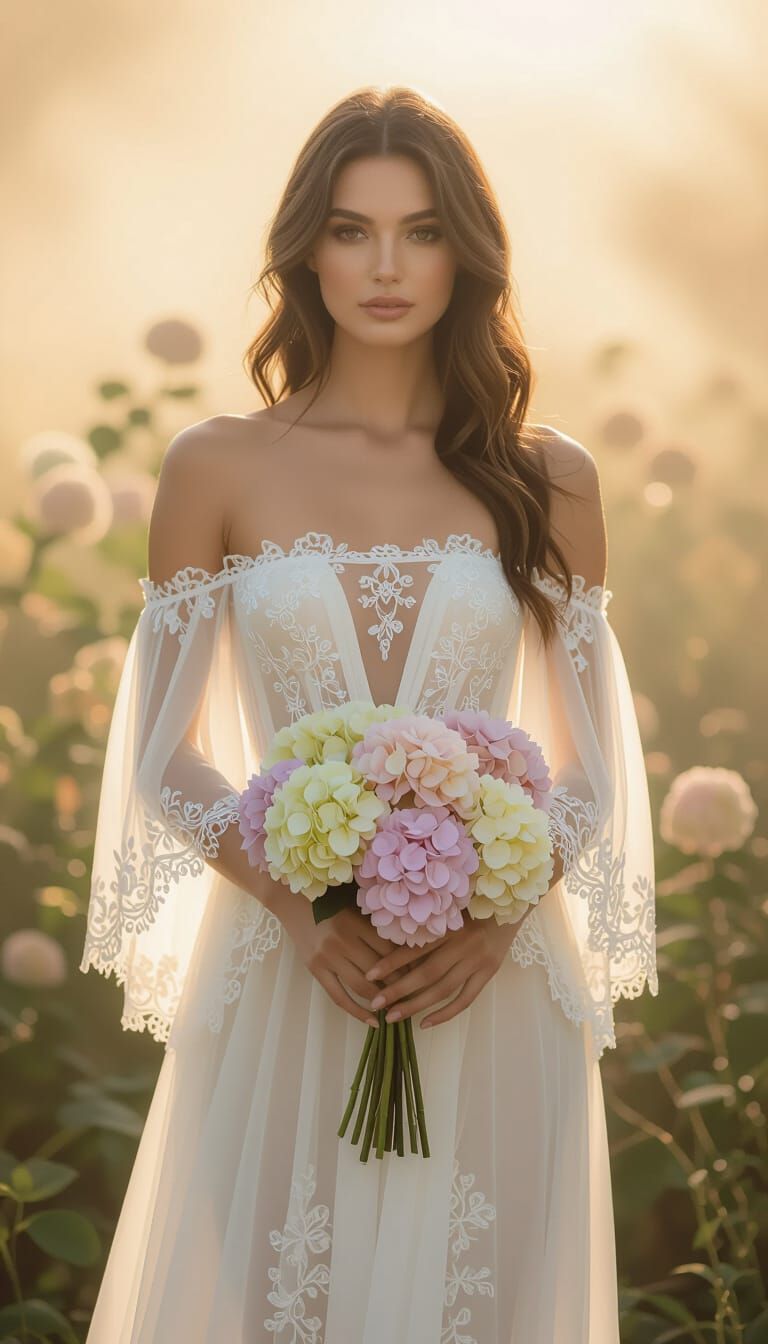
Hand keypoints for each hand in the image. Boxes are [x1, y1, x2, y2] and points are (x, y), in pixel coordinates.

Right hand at [277, 896, 414, 1028]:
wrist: (293, 902)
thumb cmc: (330, 902)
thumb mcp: (356, 908)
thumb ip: (376, 927)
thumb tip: (407, 953)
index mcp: (357, 922)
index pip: (389, 950)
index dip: (407, 965)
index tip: (419, 974)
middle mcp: (343, 940)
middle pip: (379, 971)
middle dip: (399, 985)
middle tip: (413, 995)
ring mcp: (327, 957)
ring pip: (362, 987)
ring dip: (382, 1001)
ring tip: (397, 1008)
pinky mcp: (315, 969)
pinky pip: (339, 997)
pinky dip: (358, 1013)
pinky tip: (373, 1022)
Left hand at [363, 913, 521, 1028]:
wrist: (511, 906)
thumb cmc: (473, 904)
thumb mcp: (449, 909)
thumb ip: (427, 925)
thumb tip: (390, 941)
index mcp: (450, 925)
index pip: (416, 948)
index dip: (391, 962)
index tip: (369, 975)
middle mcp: (464, 944)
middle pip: (427, 973)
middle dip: (398, 990)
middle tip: (376, 1003)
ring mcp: (478, 961)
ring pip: (443, 989)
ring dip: (416, 1005)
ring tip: (393, 1016)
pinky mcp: (489, 973)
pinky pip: (465, 999)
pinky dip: (445, 1013)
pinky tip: (425, 1023)